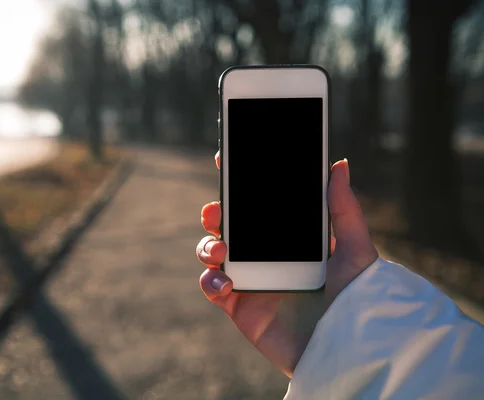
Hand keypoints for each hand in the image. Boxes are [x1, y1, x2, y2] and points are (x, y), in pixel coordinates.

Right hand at [196, 151, 378, 376]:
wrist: (348, 352)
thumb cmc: (358, 301)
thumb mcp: (355, 250)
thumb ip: (344, 209)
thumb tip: (339, 165)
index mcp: (289, 239)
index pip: (259, 207)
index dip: (240, 185)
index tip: (227, 163)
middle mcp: (266, 256)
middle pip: (229, 226)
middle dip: (216, 213)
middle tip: (217, 211)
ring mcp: (251, 280)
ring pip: (213, 252)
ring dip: (208, 245)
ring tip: (221, 249)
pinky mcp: (239, 307)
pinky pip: (212, 287)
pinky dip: (210, 281)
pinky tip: (225, 282)